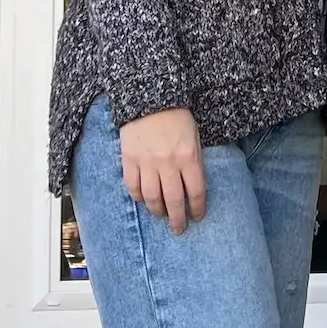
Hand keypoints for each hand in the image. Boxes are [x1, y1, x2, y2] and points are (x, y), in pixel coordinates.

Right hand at [118, 108, 206, 233]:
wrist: (150, 98)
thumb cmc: (177, 116)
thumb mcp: (195, 137)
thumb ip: (194, 162)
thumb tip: (193, 189)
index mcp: (189, 157)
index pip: (195, 192)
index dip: (197, 209)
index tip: (197, 217)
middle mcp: (168, 163)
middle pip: (173, 201)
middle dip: (177, 219)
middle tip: (178, 229)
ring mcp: (147, 162)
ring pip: (151, 198)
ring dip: (157, 211)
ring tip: (161, 215)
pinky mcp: (129, 159)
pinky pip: (132, 186)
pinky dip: (138, 197)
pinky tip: (144, 200)